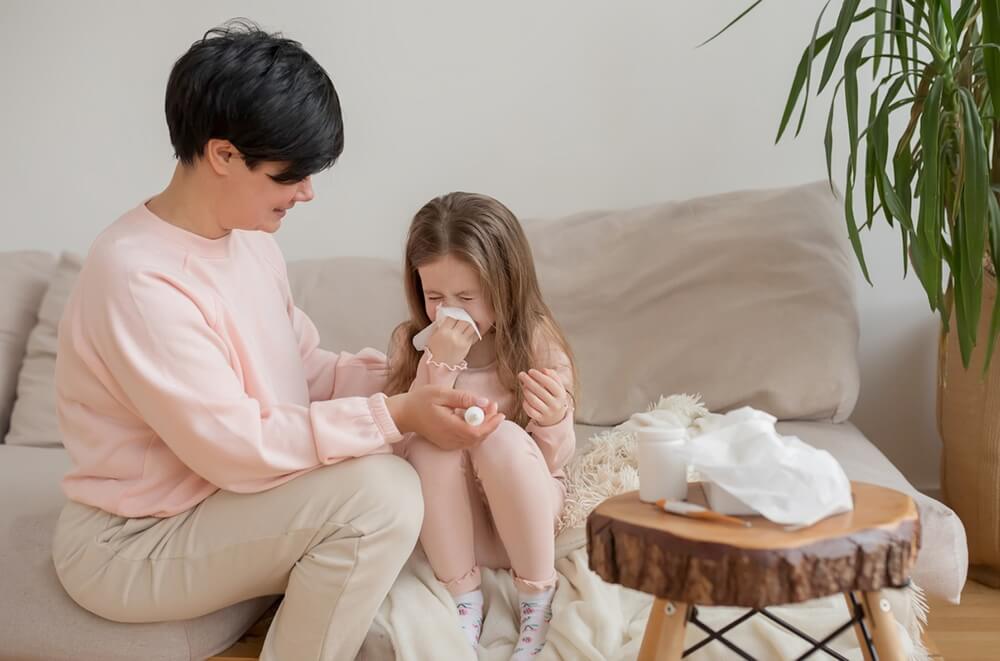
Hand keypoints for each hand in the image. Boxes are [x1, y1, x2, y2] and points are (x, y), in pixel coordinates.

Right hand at [386, 385, 503, 449]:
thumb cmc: (421, 401)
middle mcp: (449, 439)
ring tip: (487, 409)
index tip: (499, 411)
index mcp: (448, 427)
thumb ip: (463, 398)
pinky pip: (467, 441)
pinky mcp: (448, 444)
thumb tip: (484, 402)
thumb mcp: (441, 393)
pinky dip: (475, 431)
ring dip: (484, 427)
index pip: (476, 432)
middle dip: (490, 423)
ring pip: (474, 440)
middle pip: (478, 438)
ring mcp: (448, 444)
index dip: (490, 423)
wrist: (404, 414)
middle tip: (494, 406)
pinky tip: (475, 417)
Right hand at [426, 316, 477, 365]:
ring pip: (470, 326)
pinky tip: (466, 332)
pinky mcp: (467, 346)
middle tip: (461, 317)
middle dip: (463, 317)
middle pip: (464, 320)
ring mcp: (462, 341)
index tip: (454, 314)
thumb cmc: (434, 351)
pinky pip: (472, 334)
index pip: (452, 317)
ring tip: (465, 324)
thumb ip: (440, 325)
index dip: (453, 314)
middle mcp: (454, 336)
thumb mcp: (433, 336)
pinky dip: (470, 331)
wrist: (439, 366)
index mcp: (443, 332)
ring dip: (469, 323)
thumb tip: (445, 315)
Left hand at [518, 368, 569, 426]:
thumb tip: (543, 370)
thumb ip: (553, 376)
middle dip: (529, 381)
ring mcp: (548, 413)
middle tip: (521, 374)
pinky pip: (530, 411)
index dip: (539, 376)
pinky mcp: (540, 419)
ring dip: (526, 391)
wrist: (556, 417)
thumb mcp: (558, 386)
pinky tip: (524, 397)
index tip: (530, 371)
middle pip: (540, 391)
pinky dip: (525, 403)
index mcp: (561, 394)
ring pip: (533, 401)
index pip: (549, 383)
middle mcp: (555, 404)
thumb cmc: (554, 396)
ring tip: (523, 385)